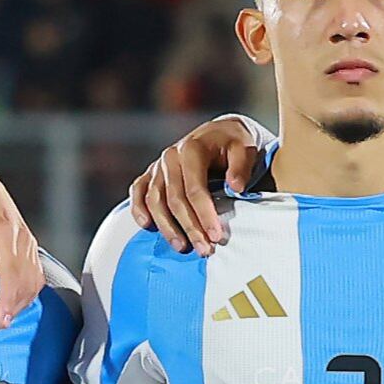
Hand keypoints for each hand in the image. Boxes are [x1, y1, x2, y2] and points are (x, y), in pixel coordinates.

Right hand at [127, 115, 270, 252]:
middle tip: (204, 250)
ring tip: (182, 247)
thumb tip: (235, 187)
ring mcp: (158, 166)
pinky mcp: (150, 173)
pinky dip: (138, 209)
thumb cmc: (233, 144)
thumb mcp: (244, 149)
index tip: (216, 237)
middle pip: (175, 199)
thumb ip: (241, 166)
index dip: (205, 215)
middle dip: (190, 227)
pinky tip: (147, 226)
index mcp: (192, 149)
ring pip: (155, 200)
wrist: (218, 133)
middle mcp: (171, 157)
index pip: (195, 189)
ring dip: (167, 227)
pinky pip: (138, 192)